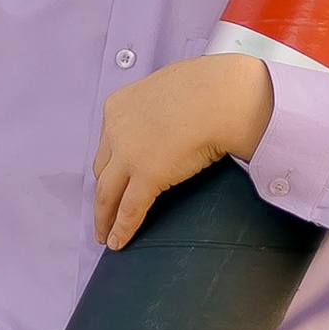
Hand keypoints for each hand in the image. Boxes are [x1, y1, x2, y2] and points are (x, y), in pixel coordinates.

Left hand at [92, 54, 273, 251]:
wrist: (225, 95)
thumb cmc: (210, 87)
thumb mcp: (168, 90)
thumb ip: (158, 110)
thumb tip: (170, 122)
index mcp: (119, 105)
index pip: (107, 145)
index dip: (109, 167)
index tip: (108, 181)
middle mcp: (116, 129)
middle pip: (103, 170)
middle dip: (103, 193)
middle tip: (103, 213)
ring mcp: (129, 153)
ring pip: (107, 194)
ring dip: (105, 217)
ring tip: (107, 234)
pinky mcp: (147, 175)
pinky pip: (130, 209)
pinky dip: (122, 228)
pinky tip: (119, 242)